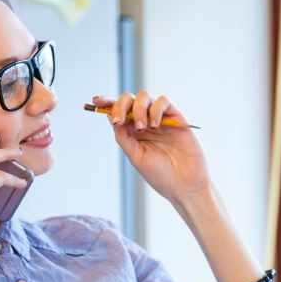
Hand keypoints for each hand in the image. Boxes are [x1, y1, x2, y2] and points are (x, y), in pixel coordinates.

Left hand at [93, 91, 210, 202]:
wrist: (184, 185)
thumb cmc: (160, 175)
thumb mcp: (135, 157)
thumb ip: (123, 136)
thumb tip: (109, 117)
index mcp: (133, 132)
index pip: (119, 112)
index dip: (107, 103)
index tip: (95, 101)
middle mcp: (145, 122)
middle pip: (129, 100)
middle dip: (120, 105)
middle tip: (119, 120)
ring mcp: (160, 119)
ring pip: (145, 96)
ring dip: (138, 109)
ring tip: (141, 127)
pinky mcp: (176, 117)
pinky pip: (163, 101)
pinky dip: (156, 109)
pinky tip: (155, 125)